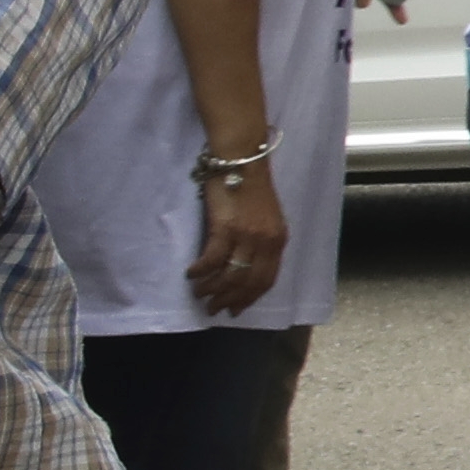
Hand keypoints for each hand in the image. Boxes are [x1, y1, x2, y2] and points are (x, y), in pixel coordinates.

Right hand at [182, 155, 287, 318]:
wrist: (241, 160)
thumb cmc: (250, 186)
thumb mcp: (266, 218)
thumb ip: (260, 242)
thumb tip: (245, 265)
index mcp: (278, 240)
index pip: (266, 279)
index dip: (250, 298)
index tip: (236, 309)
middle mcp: (266, 242)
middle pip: (248, 283)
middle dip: (230, 300)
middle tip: (213, 309)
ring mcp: (246, 236)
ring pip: (229, 275)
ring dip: (212, 289)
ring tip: (199, 294)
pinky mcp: (225, 228)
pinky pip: (212, 260)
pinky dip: (200, 271)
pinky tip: (191, 274)